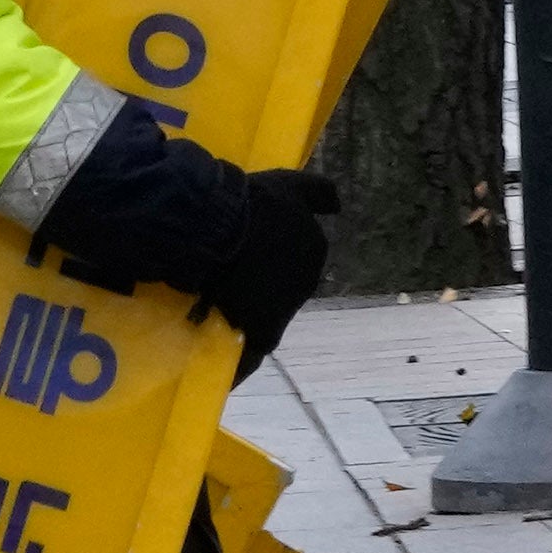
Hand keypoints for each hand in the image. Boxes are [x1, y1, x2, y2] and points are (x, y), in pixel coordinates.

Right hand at [201, 167, 340, 370]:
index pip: (293, 261)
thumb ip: (319, 192)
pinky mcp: (263, 331)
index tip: (244, 259)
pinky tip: (225, 368)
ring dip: (245, 322)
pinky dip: (240, 364)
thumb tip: (337, 206)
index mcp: (314, 248)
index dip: (267, 261)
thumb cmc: (254, 202)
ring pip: (264, 321)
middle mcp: (307, 282)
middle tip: (225, 285)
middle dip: (258, 292)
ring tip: (213, 318)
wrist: (223, 228)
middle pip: (279, 292)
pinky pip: (250, 353)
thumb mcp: (290, 184)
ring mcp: (286, 310)